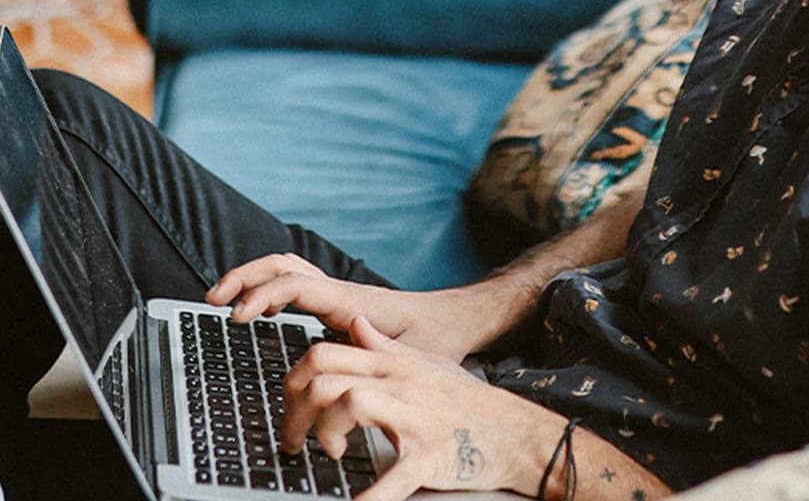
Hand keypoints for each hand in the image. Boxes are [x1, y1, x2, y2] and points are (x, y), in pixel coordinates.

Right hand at [206, 253, 498, 361]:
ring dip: (253, 278)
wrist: (456, 322)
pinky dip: (270, 287)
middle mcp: (340, 292)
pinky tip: (261, 308)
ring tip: (222, 300)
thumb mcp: (412, 356)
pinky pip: (296, 283)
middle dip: (245, 276)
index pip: (295, 284)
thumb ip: (377, 354)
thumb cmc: (437, 340)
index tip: (237, 316)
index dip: (261, 296)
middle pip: (283, 264)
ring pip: (287, 268)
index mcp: (350, 302)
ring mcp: (338, 293)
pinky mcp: (338, 302)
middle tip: (214, 300)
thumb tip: (335, 349)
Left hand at [282, 317, 556, 500]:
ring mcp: (416, 418)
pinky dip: (374, 496)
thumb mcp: (426, 363)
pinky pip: (396, 474)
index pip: (324, 353)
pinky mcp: (432, 456)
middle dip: (296, 412)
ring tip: (328, 454)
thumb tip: (353, 324)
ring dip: (325, 434)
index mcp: (393, 365)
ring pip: (350, 404)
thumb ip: (385, 346)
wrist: (518, 432)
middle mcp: (400, 384)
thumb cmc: (471, 403)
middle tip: (294, 440)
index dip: (293, 380)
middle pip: (326, 378)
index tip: (290, 407)